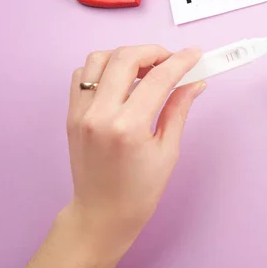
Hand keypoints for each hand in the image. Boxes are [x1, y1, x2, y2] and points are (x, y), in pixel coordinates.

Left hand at [28, 45, 205, 267]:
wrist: (101, 215)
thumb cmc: (139, 191)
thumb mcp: (167, 152)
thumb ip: (178, 110)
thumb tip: (195, 82)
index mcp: (128, 127)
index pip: (158, 78)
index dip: (180, 61)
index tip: (195, 54)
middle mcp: (99, 114)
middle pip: (126, 58)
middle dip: (154, 52)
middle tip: (172, 60)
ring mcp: (81, 113)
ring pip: (99, 59)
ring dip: (126, 56)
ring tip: (146, 69)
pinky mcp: (71, 114)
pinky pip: (83, 75)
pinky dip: (103, 68)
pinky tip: (121, 80)